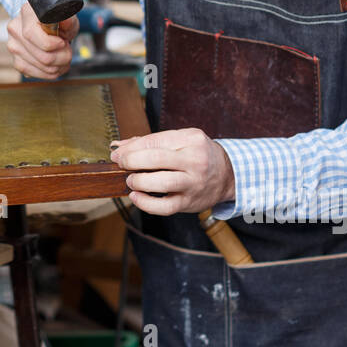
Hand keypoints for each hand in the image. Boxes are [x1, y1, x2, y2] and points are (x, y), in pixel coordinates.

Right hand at [5, 2, 78, 78]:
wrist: (44, 25)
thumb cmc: (56, 20)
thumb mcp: (66, 16)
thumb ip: (68, 20)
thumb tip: (65, 22)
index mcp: (26, 12)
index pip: (32, 34)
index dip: (52, 44)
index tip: (63, 42)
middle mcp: (15, 29)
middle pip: (41, 55)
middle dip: (61, 58)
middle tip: (68, 51)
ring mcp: (14, 46)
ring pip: (39, 66)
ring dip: (58, 67)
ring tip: (64, 58)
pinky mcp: (16, 60)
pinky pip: (33, 73)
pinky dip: (48, 73)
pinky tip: (56, 66)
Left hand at [110, 128, 234, 215]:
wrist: (227, 175)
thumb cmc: (198, 155)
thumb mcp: (181, 140)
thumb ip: (150, 141)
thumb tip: (118, 146)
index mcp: (191, 139)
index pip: (155, 141)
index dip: (131, 148)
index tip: (118, 153)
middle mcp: (195, 160)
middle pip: (156, 159)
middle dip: (131, 161)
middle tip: (121, 164)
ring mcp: (193, 182)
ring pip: (161, 183)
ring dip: (138, 181)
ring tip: (131, 180)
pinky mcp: (189, 202)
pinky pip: (165, 207)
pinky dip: (146, 204)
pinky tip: (136, 197)